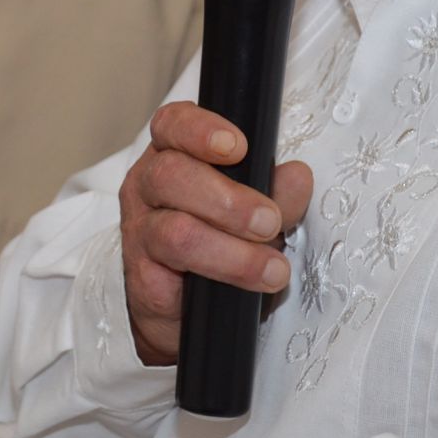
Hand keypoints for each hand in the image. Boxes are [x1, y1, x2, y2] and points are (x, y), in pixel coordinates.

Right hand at [119, 101, 313, 366]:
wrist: (192, 312)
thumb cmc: (224, 245)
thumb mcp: (259, 214)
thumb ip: (276, 194)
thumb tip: (297, 176)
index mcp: (173, 155)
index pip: (173, 125)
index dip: (200, 129)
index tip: (238, 146)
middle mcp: (147, 186)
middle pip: (170, 174)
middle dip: (227, 199)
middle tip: (270, 221)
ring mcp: (139, 232)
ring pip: (175, 230)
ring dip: (232, 250)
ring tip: (274, 269)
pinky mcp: (142, 278)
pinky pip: (175, 274)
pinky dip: (221, 276)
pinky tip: (250, 286)